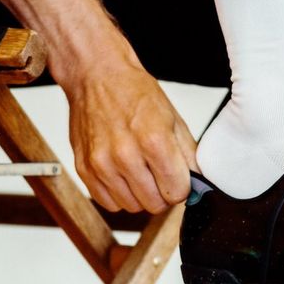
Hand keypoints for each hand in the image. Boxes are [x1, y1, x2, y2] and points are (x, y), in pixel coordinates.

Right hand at [64, 60, 196, 213]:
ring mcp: (101, 164)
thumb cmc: (134, 93)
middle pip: (155, 204)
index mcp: (154, 140)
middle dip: (162, 193)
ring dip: (139, 194)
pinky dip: (118, 194)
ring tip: (138, 170)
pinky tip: (121, 174)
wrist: (97, 76)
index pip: (177, 192)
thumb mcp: (173, 118)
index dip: (181, 187)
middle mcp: (125, 154)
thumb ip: (188, 155)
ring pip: (132, 207)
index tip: (176, 178)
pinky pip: (109, 203)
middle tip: (157, 173)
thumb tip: (199, 185)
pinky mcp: (83, 168)